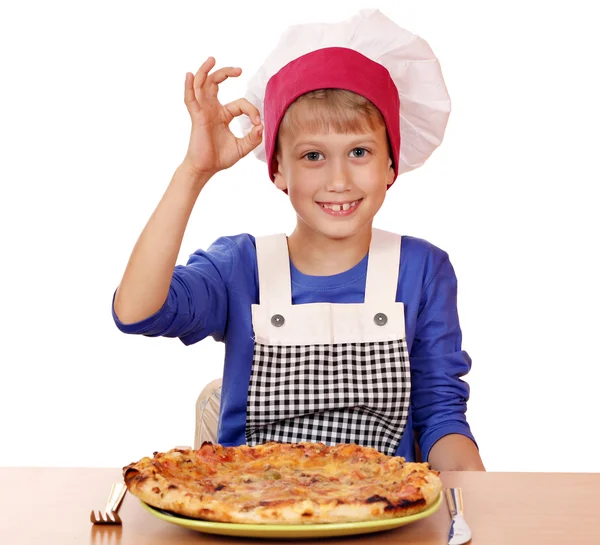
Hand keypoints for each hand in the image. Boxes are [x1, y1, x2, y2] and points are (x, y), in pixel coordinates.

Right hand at [182, 57, 262, 177]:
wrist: (206, 169)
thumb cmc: (220, 158)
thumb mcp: (242, 147)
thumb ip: (253, 138)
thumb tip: (261, 126)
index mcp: (222, 115)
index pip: (240, 104)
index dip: (251, 111)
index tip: (257, 124)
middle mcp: (212, 109)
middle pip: (215, 83)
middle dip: (226, 73)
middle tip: (239, 70)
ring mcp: (203, 112)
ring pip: (201, 85)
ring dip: (205, 71)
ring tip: (212, 59)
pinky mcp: (196, 117)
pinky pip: (190, 99)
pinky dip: (189, 86)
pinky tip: (190, 75)